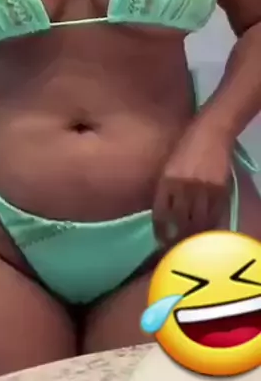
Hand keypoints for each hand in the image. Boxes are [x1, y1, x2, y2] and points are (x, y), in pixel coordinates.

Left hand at [152, 122, 232, 244]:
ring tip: (190, 245)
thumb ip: (167, 187)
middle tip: (175, 248)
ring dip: (193, 236)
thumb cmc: (186, 147)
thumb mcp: (169, 166)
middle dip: (176, 238)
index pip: (161, 213)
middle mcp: (183, 186)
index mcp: (167, 180)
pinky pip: (214, 214)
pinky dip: (209, 225)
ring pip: (198, 221)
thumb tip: (164, 212)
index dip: (160, 230)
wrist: (210, 132)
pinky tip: (206, 231)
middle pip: (179, 221)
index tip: (160, 239)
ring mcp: (203, 189)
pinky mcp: (219, 189)